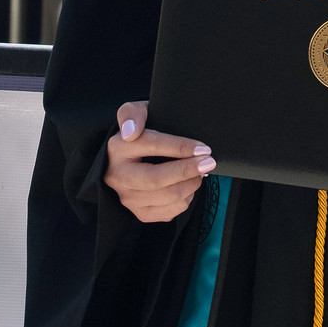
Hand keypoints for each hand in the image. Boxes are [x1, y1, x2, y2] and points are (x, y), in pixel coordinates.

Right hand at [103, 101, 213, 222]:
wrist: (131, 156)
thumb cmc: (140, 131)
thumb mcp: (136, 113)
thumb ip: (133, 114)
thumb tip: (131, 131)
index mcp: (118, 147)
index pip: (151, 146)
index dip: (180, 147)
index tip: (203, 148)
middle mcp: (118, 176)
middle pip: (156, 179)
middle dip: (187, 171)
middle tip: (209, 162)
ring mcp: (127, 197)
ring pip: (166, 197)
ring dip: (191, 184)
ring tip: (200, 172)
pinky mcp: (139, 213)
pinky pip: (169, 212)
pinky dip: (186, 199)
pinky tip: (188, 185)